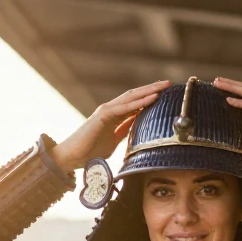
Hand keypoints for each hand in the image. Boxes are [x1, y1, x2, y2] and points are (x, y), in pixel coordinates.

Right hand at [51, 80, 171, 171]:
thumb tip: (137, 126)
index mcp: (114, 116)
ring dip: (149, 90)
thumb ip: (124, 132)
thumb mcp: (114, 141)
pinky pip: (125, 107)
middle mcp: (111, 109)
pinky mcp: (103, 115)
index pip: (135, 102)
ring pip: (131, 97)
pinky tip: (152, 98)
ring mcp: (106, 110)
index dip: (149, 96)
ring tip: (164, 86)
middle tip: (169, 84)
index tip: (164, 93)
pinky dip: (140, 102)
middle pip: (135, 96)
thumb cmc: (90, 151)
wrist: (72, 157)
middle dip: (152, 88)